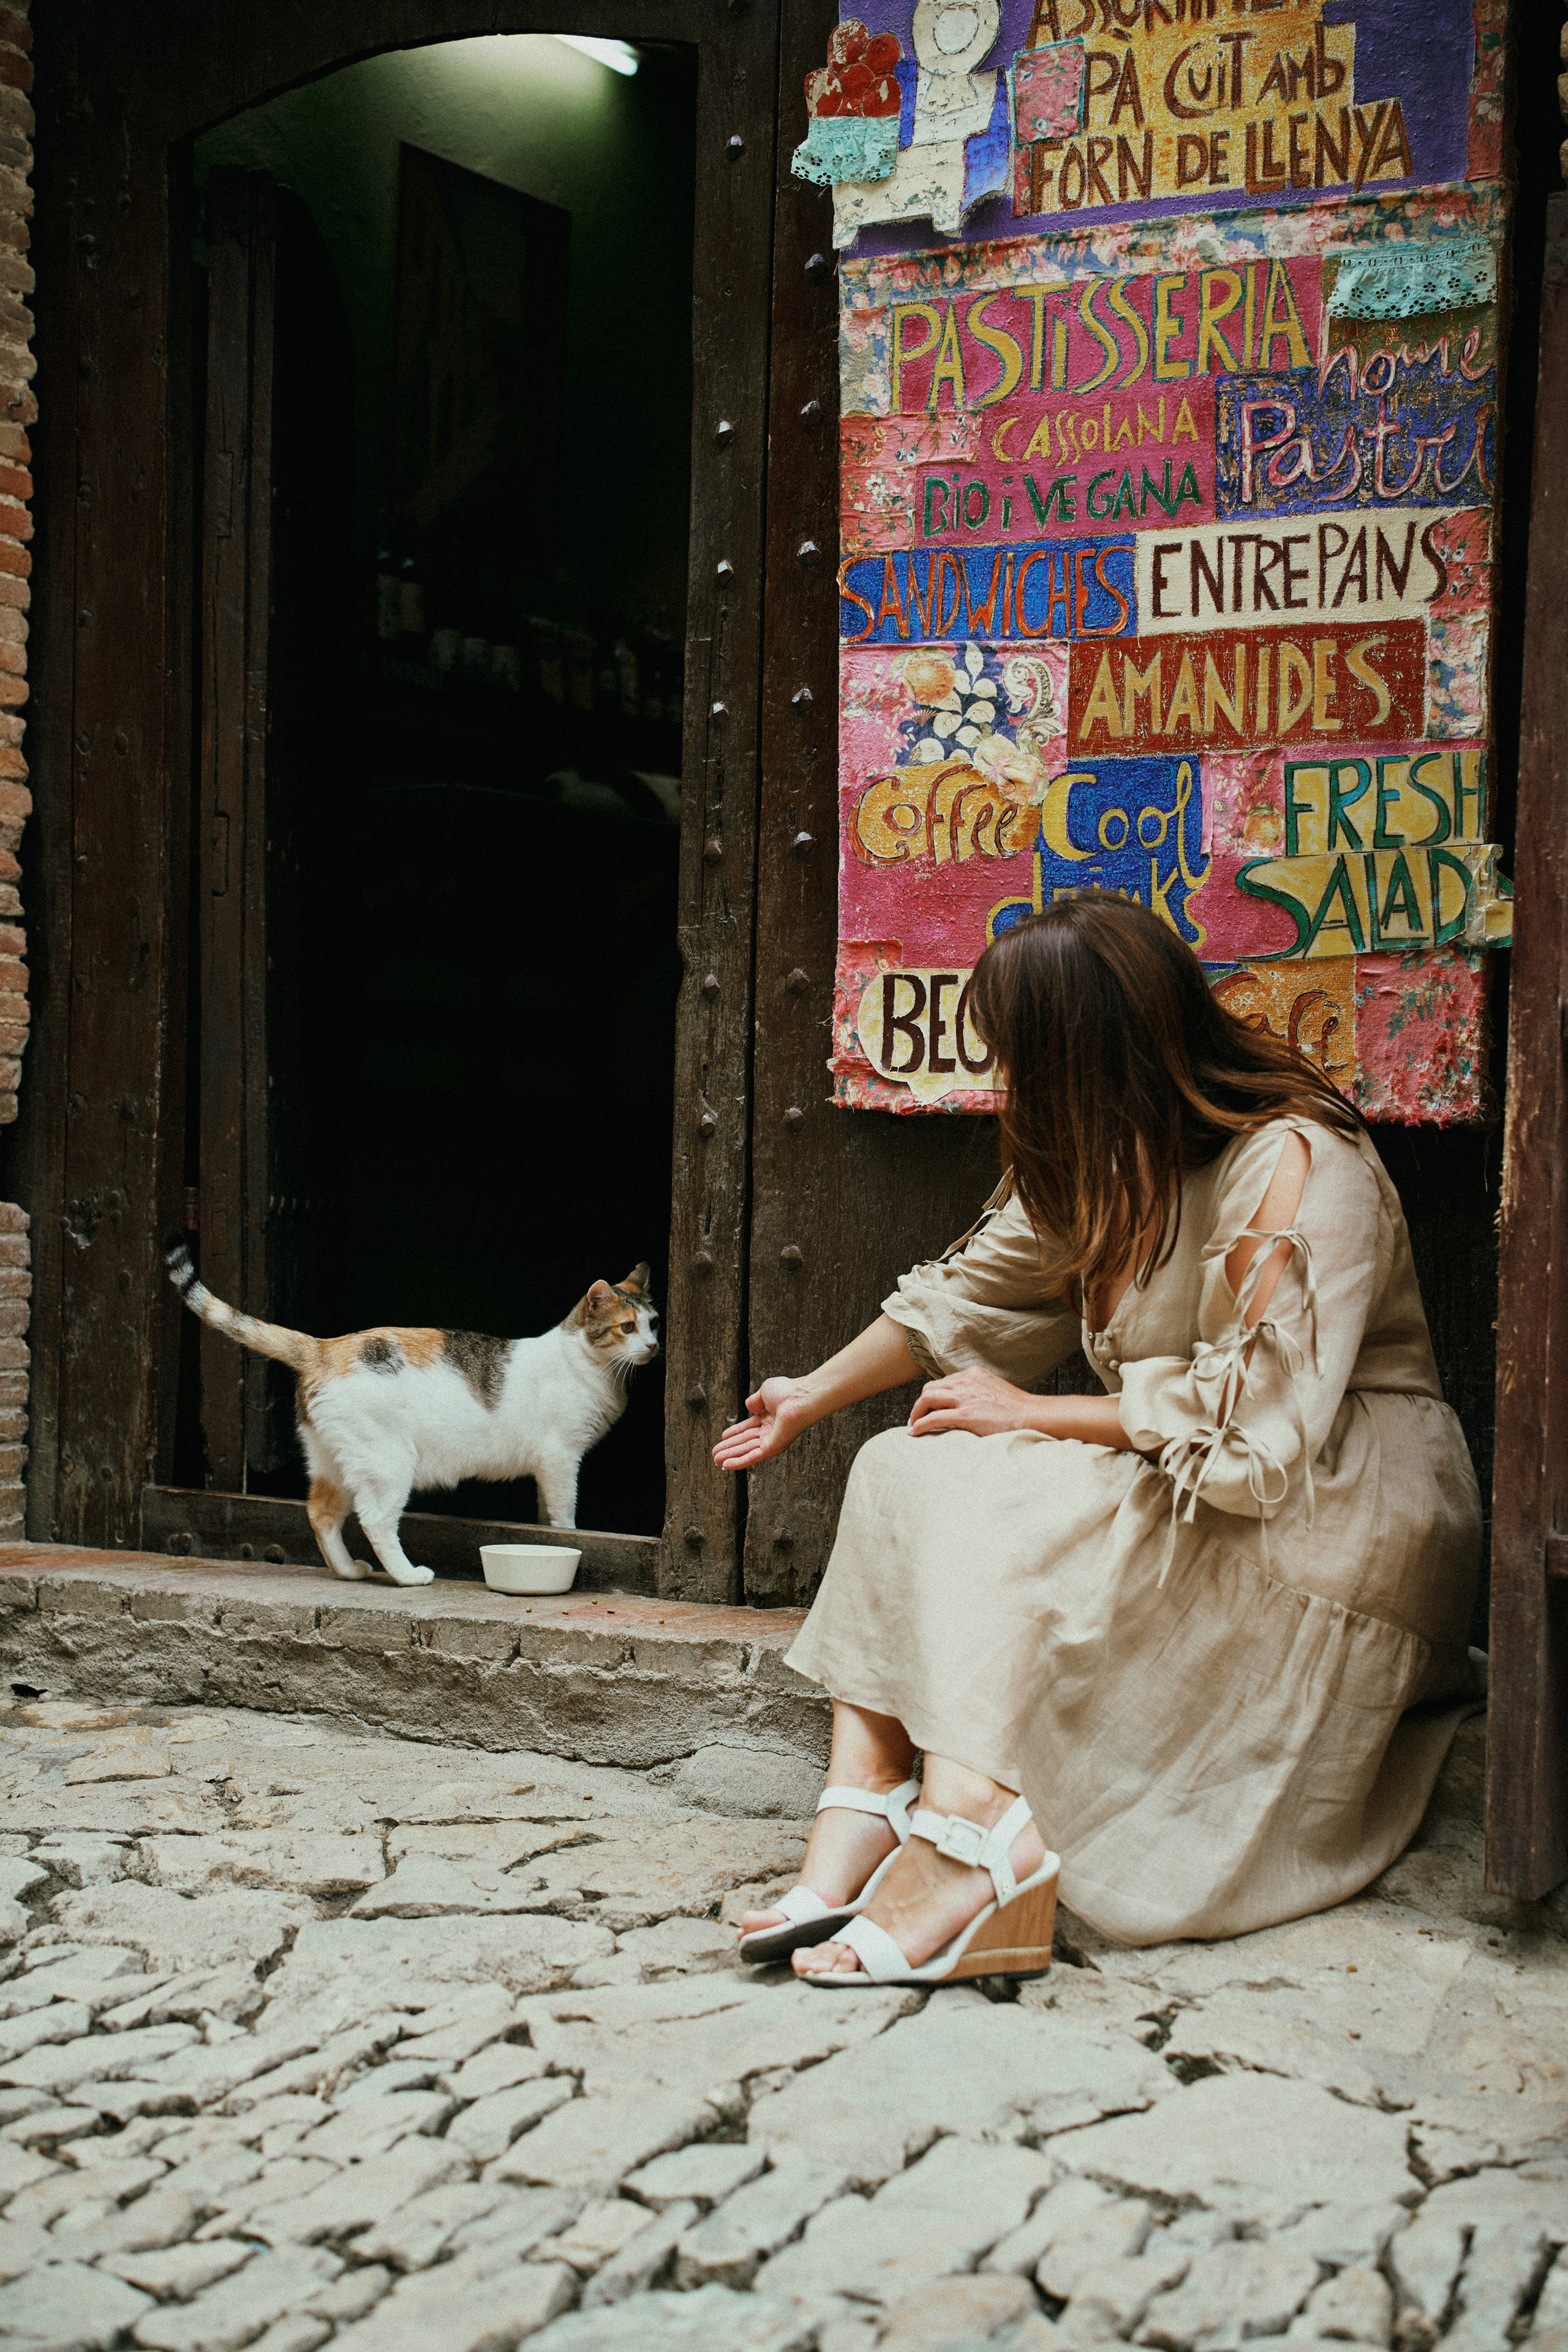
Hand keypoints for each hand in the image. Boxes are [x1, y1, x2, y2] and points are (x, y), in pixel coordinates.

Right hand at [713, 1377, 818, 1470]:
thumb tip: (749, 1407)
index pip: (748, 1428)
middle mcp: (771, 1430)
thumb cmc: (788, 1392)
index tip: (722, 1437)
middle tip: (715, 1453)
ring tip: (716, 1459)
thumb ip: (755, 1400)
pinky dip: (739, 1461)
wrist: (800, 1398)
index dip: (734, 1433)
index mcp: (770, 1417)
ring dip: (730, 1455)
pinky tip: (727, 1464)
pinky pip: (753, 1456)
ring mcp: (772, 1440)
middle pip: (745, 1441)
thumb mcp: (765, 1391)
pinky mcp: (773, 1448)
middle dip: (729, 1447)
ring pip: (746, 1450)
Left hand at [907, 1365, 1039, 1438]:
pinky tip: (915, 1432)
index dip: (932, 1396)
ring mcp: (965, 1397)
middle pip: (930, 1388)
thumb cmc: (1017, 1409)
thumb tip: (964, 1403)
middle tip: (916, 1418)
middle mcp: (966, 1382)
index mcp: (973, 1374)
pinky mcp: (966, 1415)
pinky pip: (933, 1418)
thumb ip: (976, 1391)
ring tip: (914, 1426)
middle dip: (920, 1404)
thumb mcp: (993, 1390)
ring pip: (927, 1399)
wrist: (1033, 1416)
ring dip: (916, 1413)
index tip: (928, 1408)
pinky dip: (920, 1425)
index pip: (943, 1382)